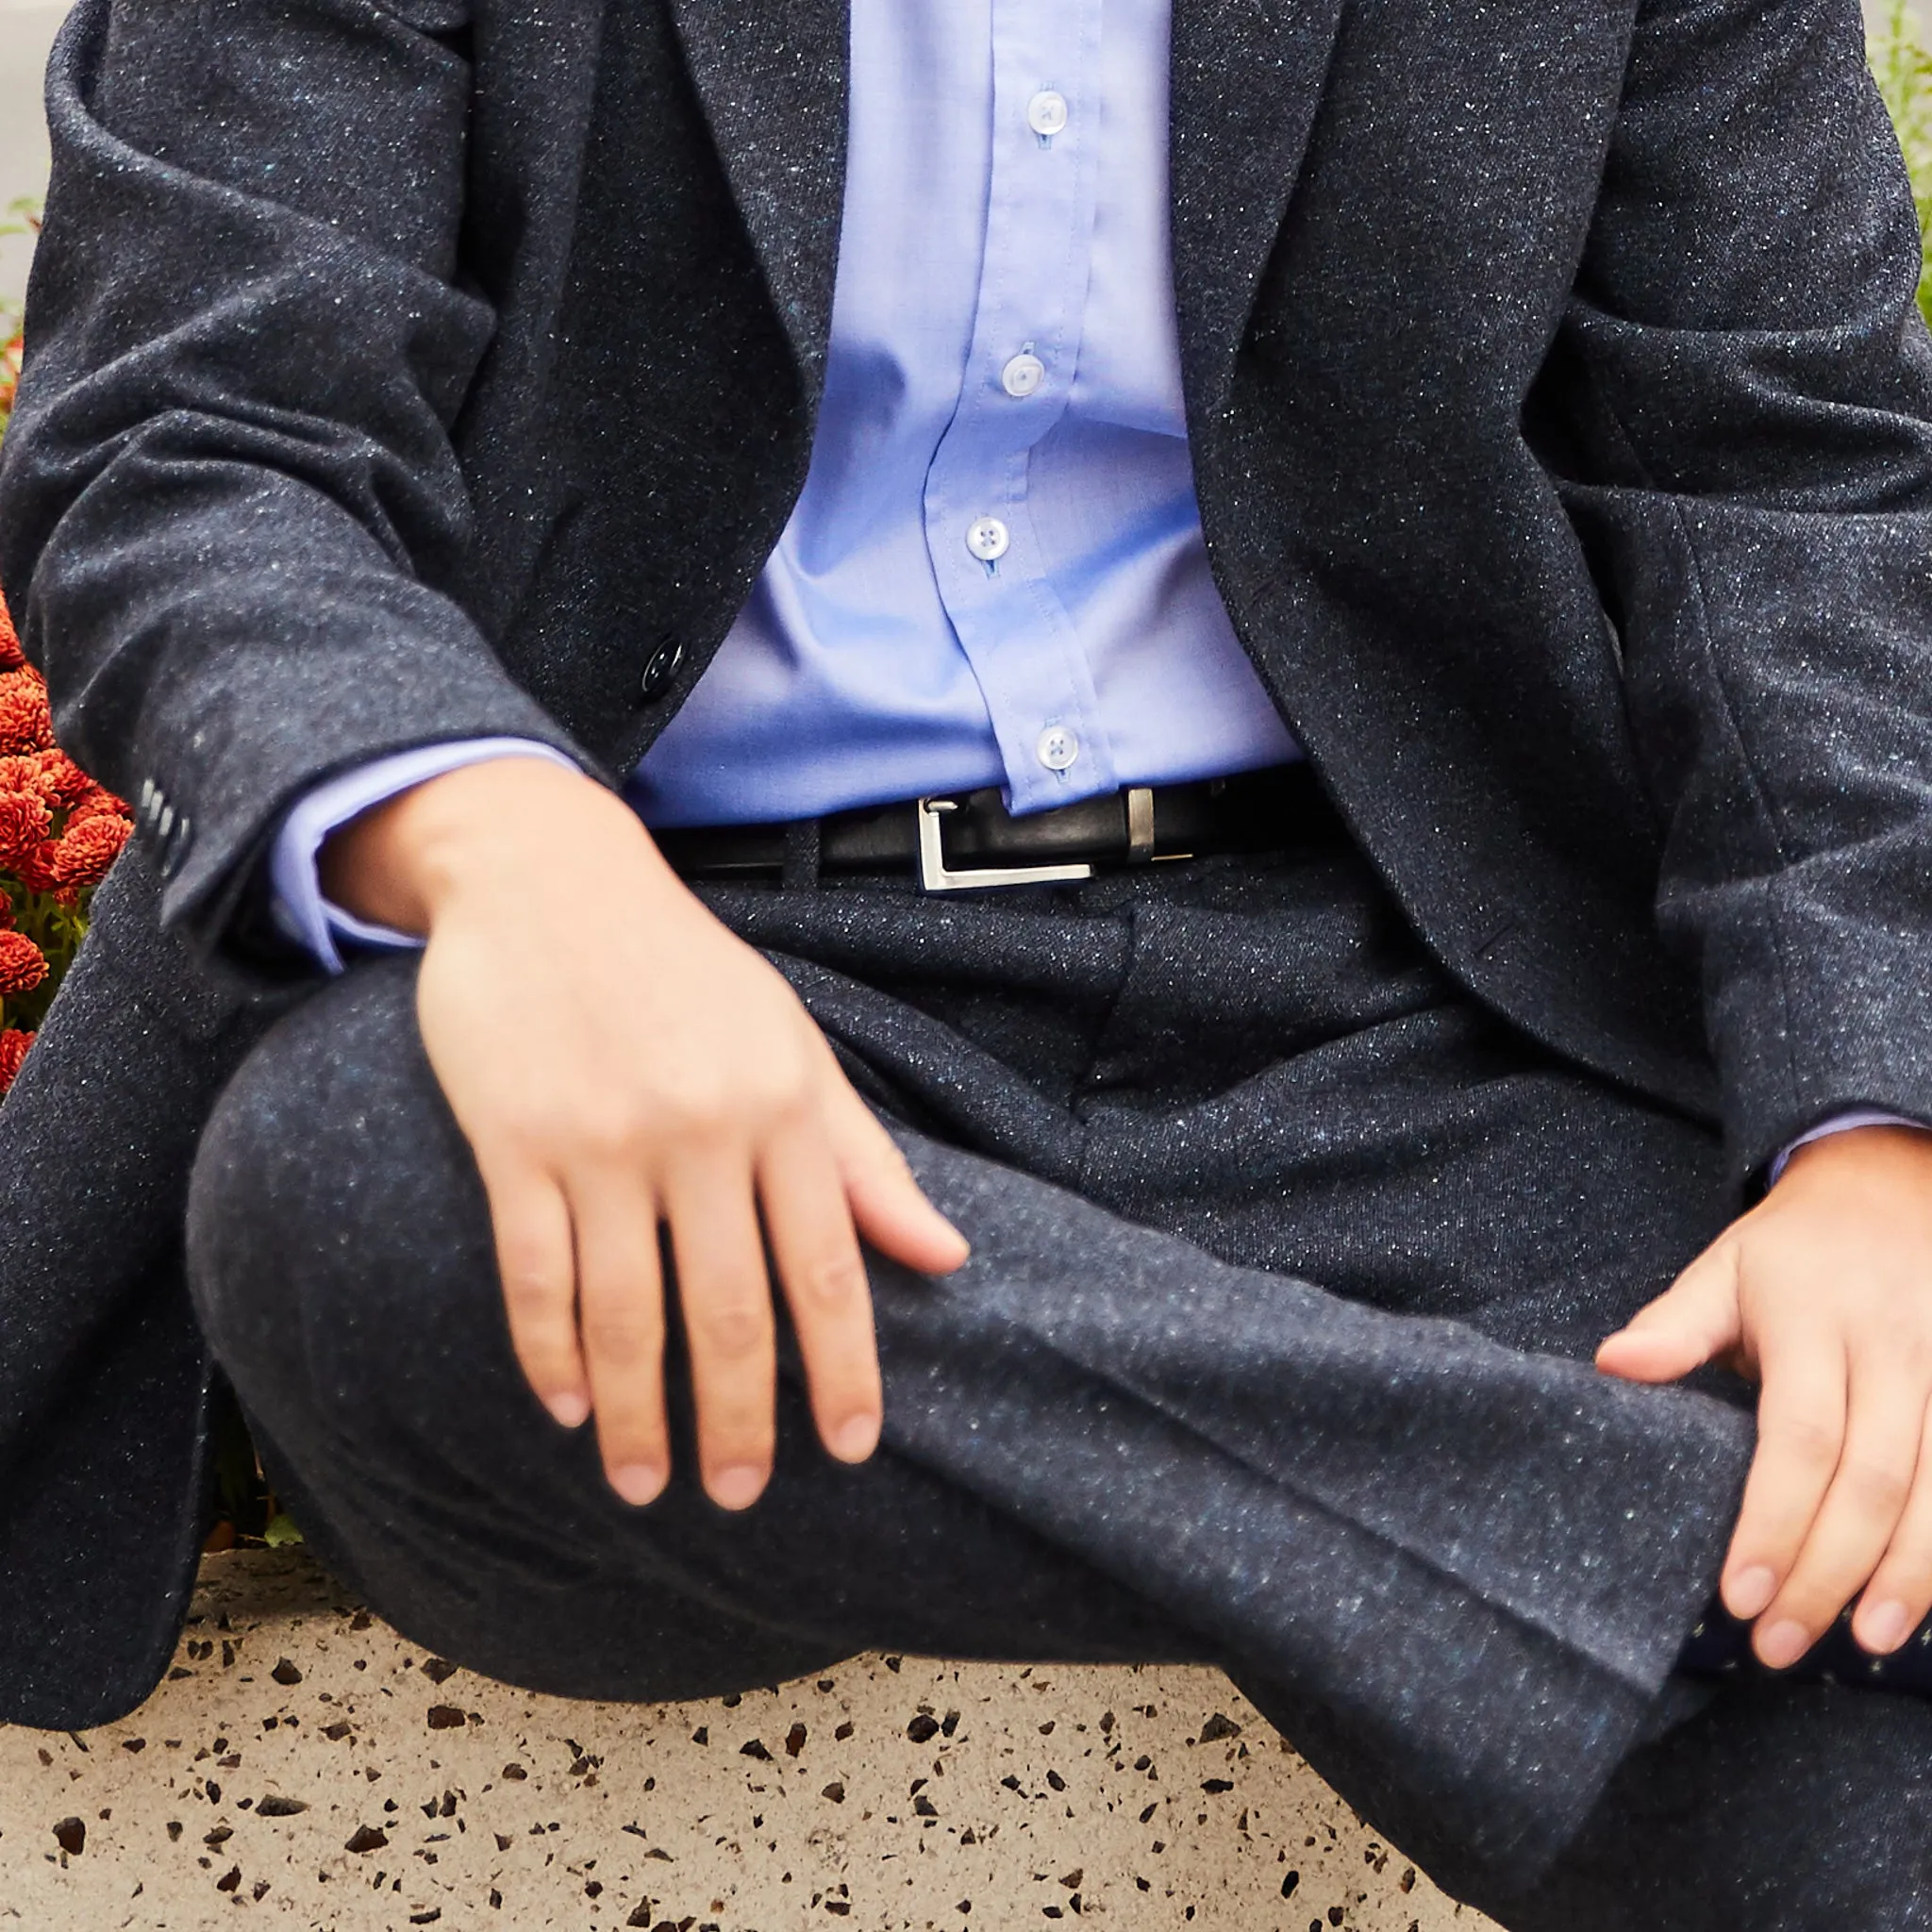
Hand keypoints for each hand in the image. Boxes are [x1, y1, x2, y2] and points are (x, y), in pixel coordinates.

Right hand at [321, 757, 969, 1509]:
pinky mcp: (513, 1139)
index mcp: (783, 1106)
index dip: (843, 1369)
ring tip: (643, 1483)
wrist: (550, 877)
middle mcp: (701, 1128)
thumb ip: (862, 1157)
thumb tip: (947, 1254)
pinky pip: (535, 1273)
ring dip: (638, 1415)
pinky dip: (550, 1352)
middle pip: (728, 1310)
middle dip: (738, 1420)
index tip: (851, 1448)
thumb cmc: (686, 970)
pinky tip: (568, 1407)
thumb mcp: (793, 1045)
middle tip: (740, 1494)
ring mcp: (602, 1137)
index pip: (828, 1267)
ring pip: (627, 1312)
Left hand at [1597, 1125, 1931, 1665]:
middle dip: (1830, 1571)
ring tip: (1868, 1641)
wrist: (1889, 1188)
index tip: (1739, 1594)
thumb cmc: (1791, 1252)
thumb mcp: (1723, 1269)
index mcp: (1817, 1320)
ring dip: (1910, 1576)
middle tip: (1783, 1643)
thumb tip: (1611, 1365)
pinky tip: (1925, 1604)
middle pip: (1873, 1479)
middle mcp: (1896, 1348)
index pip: (1799, 1438)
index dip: (1773, 1521)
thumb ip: (1674, 1325)